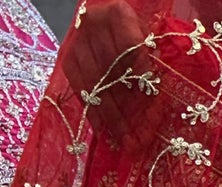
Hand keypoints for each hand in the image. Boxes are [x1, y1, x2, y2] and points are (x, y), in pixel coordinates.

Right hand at [61, 0, 150, 146]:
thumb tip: (153, 88)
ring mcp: (77, 42)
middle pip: (110, 69)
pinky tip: (103, 130)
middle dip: (125, 106)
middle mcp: (92, 24)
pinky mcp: (67, 59)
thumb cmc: (131, 31)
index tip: (151, 94)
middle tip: (138, 134)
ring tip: (123, 139)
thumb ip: (150, 57)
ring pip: (94, 83)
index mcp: (116, 13)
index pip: (130, 44)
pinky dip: (93, 112)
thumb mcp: (146, 37)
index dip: (140, 70)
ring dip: (110, 115)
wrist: (102, 21)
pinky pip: (80, 90)